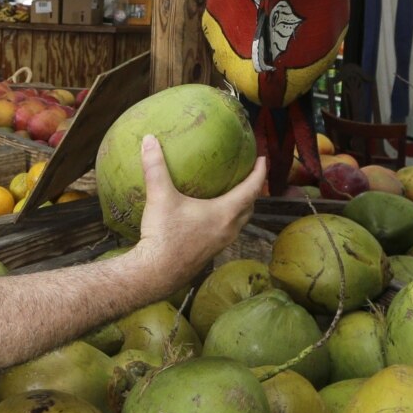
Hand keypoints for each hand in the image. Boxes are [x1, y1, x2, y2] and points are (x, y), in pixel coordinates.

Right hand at [134, 134, 265, 291]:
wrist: (156, 273)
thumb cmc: (163, 235)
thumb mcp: (159, 197)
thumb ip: (155, 167)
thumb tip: (149, 140)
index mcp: (224, 213)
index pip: (252, 189)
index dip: (260, 173)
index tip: (263, 159)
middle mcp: (228, 229)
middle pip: (249, 207)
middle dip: (253, 190)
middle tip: (250, 175)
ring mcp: (220, 243)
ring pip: (239, 222)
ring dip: (242, 207)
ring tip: (234, 194)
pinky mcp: (210, 253)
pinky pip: (227, 232)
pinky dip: (228, 219)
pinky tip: (210, 216)